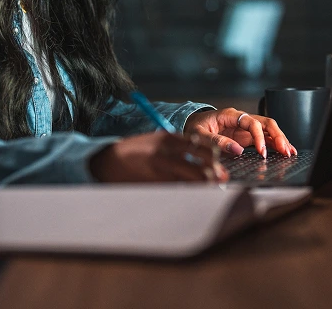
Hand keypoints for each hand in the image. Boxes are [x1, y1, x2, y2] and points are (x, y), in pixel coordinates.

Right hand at [89, 131, 228, 182]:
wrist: (109, 160)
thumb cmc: (136, 151)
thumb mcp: (157, 141)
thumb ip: (178, 147)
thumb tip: (205, 160)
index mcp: (169, 138)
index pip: (202, 145)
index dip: (215, 155)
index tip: (221, 162)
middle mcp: (167, 152)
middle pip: (202, 165)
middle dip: (214, 174)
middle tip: (221, 179)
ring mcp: (161, 169)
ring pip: (193, 180)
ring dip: (204, 185)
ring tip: (209, 188)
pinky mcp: (156, 183)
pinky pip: (179, 189)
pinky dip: (187, 192)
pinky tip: (190, 193)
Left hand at [184, 108, 297, 157]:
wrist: (192, 124)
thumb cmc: (195, 126)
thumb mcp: (199, 133)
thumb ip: (216, 141)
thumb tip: (236, 150)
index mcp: (230, 115)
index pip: (252, 122)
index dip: (259, 136)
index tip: (261, 151)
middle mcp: (241, 120)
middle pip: (265, 123)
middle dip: (277, 136)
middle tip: (284, 150)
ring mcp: (245, 128)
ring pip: (268, 130)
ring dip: (280, 140)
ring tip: (289, 152)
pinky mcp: (246, 136)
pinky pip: (265, 138)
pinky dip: (275, 144)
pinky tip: (284, 151)